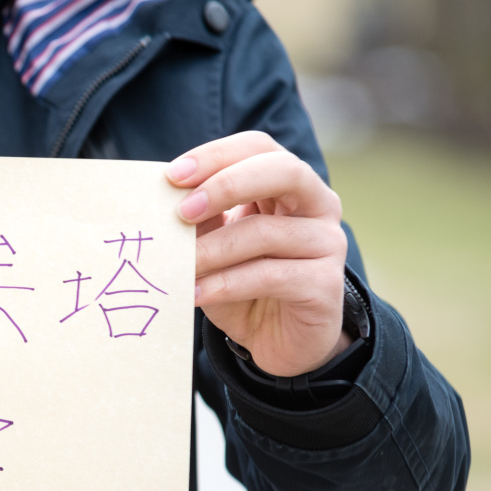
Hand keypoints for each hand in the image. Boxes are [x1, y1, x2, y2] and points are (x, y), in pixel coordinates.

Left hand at [167, 131, 349, 376]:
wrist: (278, 343)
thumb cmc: (242, 285)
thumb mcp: (213, 247)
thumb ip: (199, 219)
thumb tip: (162, 198)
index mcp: (289, 185)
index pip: (259, 147)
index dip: (218, 155)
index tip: (172, 176)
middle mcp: (318, 206)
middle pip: (283, 171)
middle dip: (226, 184)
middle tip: (182, 211)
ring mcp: (328, 244)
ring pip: (266, 232)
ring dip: (212, 249)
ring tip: (176, 266)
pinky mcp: (326, 286)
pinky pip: (270, 276)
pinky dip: (224, 284)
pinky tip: (194, 293)